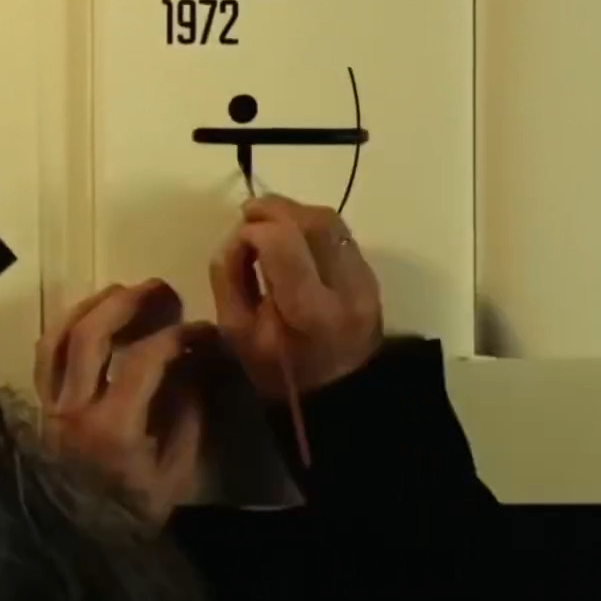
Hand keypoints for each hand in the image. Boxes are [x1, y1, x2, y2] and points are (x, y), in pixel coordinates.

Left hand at [33, 279, 210, 523]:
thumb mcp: (176, 473)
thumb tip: (195, 364)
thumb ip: (186, 414)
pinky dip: (65, 327)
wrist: (79, 543)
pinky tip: (88, 317)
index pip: (144, 360)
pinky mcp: (38, 408)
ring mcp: (49, 406)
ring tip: (123, 291)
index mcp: (113, 428)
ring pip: (59, 336)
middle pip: (93, 334)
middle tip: (161, 288)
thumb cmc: (134, 513)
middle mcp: (73, 409)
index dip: (177, 336)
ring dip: (92, 305)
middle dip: (130, 302)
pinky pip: (44, 355)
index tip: (201, 330)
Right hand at [208, 195, 383, 400]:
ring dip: (294, 211)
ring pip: (331, 220)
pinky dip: (311, 226)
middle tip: (248, 214)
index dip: (254, 231)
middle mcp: (348, 289)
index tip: (239, 240)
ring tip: (268, 221)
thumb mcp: (237, 332)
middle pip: (314, 222)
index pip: (283, 244)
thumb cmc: (278, 369)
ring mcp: (366, 279)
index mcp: (311, 312)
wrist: (336, 390)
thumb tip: (236, 234)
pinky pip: (340, 233)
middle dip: (274, 210)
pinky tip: (292, 237)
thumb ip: (229, 276)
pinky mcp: (371, 274)